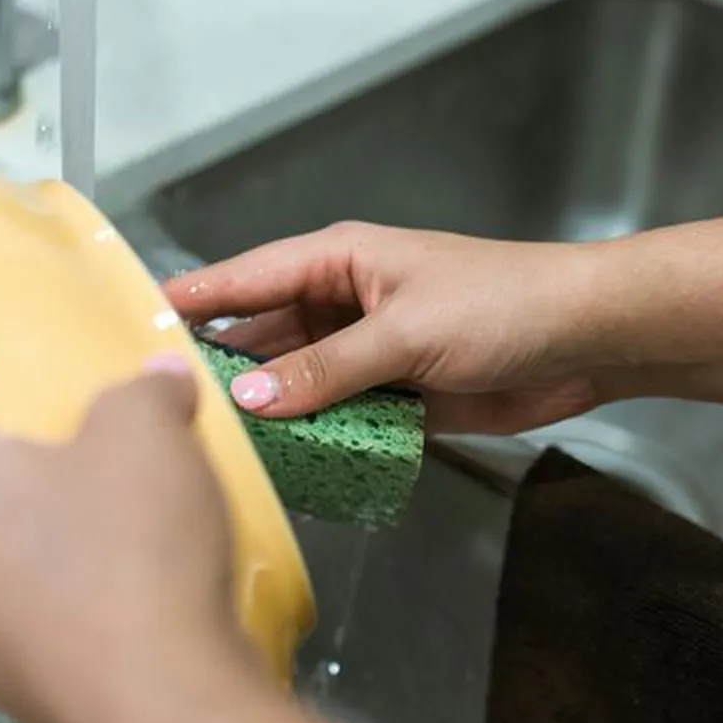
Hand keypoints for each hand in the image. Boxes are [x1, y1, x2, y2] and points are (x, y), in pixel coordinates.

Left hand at [0, 360, 254, 722]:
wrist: (162, 708)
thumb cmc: (132, 547)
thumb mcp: (147, 431)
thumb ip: (143, 388)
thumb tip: (155, 379)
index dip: (30, 384)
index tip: (84, 389)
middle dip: (41, 462)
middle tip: (114, 453)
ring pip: (2, 551)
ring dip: (52, 533)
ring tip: (129, 527)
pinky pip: (28, 613)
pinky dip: (66, 596)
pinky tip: (127, 597)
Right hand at [165, 223, 607, 434]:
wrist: (588, 341)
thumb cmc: (504, 305)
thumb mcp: (406, 333)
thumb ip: (326, 369)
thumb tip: (251, 397)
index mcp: (338, 260)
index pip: (245, 278)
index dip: (191, 300)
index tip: (133, 321)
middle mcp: (341, 302)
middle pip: (262, 336)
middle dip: (222, 368)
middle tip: (165, 404)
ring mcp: (364, 351)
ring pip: (294, 382)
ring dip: (267, 410)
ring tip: (211, 441)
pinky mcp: (390, 394)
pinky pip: (333, 416)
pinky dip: (311, 437)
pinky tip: (279, 462)